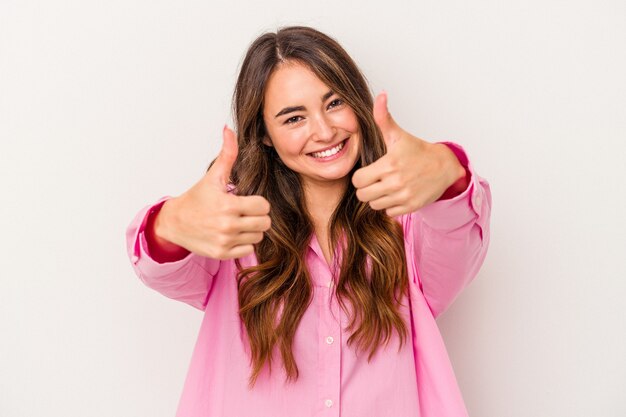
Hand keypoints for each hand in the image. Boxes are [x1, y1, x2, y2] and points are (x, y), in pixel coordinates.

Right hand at [155, 125, 271, 258]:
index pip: (264, 206)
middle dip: (258, 216)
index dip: (258, 202)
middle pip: (264, 223)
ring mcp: (225, 241)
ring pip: (258, 237)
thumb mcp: (212, 176)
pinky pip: (248, 251)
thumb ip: (226, 154)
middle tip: (245, 212)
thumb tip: (229, 130)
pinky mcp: (222, 254)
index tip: (247, 200)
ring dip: (251, 230)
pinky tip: (233, 234)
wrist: (174, 222)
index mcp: (228, 205)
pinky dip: (243, 243)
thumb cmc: (196, 198)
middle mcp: (227, 225)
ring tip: (238, 222)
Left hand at [352, 92, 465, 216]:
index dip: (360, 176)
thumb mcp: (398, 135)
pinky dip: (389, 206)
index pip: (358, 180)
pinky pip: (389, 212)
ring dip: (377, 197)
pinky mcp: (411, 206)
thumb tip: (380, 96)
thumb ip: (384, 118)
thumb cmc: (417, 150)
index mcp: (389, 164)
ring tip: (385, 186)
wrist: (445, 166)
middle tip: (374, 180)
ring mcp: (404, 196)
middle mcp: (396, 182)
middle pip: (363, 195)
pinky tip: (395, 194)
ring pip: (375, 205)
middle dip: (366, 188)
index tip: (367, 172)